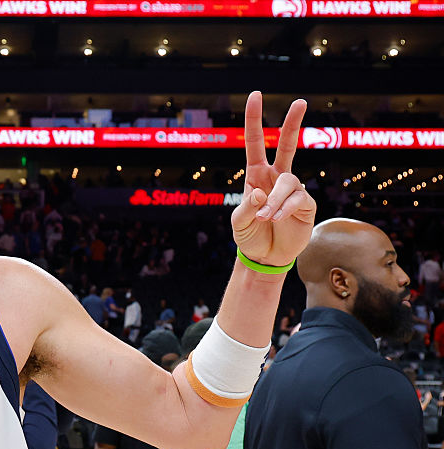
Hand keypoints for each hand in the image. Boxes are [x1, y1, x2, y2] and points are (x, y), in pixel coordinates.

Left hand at [231, 91, 316, 267]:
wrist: (265, 257)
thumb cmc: (249, 236)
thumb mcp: (239, 223)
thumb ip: (246, 208)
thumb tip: (259, 192)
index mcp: (256, 175)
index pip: (256, 143)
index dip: (254, 120)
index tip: (256, 95)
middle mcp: (276, 178)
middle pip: (286, 145)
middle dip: (292, 124)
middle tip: (300, 102)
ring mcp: (292, 190)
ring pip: (288, 182)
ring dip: (275, 199)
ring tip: (265, 217)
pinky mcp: (305, 204)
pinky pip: (297, 199)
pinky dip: (284, 209)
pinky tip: (277, 218)